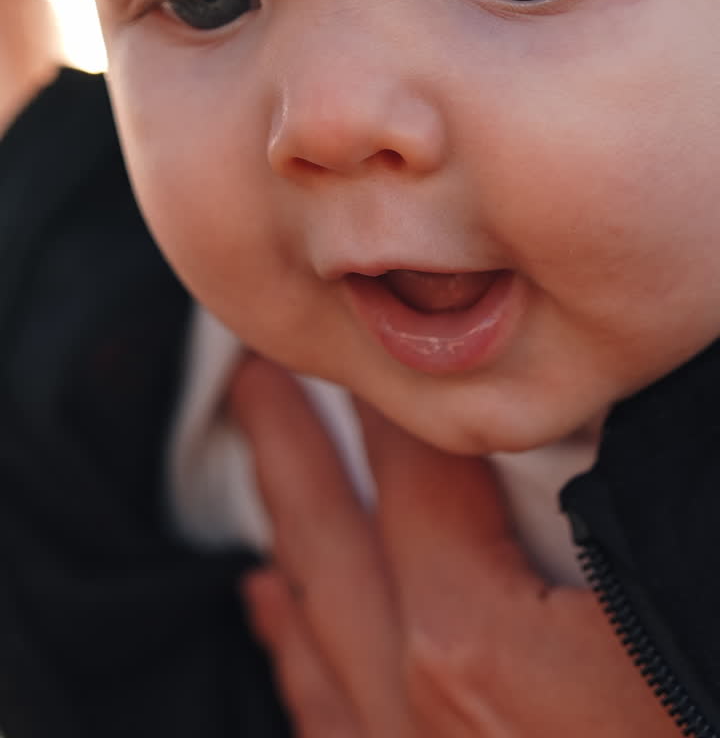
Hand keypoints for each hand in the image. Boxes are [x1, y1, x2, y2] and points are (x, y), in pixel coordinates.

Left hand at [230, 356, 676, 736]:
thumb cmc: (694, 702)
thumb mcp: (672, 603)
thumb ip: (631, 509)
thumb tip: (610, 426)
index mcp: (475, 652)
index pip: (419, 476)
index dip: (400, 398)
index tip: (372, 338)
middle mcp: (420, 718)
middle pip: (330, 545)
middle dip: (289, 451)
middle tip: (251, 377)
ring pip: (317, 641)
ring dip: (288, 545)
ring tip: (259, 479)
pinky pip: (334, 728)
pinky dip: (301, 664)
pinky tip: (280, 626)